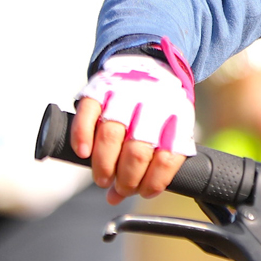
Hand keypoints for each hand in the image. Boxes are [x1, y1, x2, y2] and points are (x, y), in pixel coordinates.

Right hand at [73, 54, 195, 203]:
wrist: (151, 63)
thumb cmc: (159, 108)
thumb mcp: (170, 128)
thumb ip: (149, 163)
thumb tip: (116, 198)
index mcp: (177, 117)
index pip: (168, 157)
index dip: (153, 181)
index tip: (142, 192)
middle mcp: (153, 105)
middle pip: (137, 151)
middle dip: (126, 179)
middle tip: (118, 188)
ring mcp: (126, 95)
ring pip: (111, 136)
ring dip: (104, 165)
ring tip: (103, 179)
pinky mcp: (101, 88)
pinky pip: (88, 113)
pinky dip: (82, 136)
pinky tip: (83, 152)